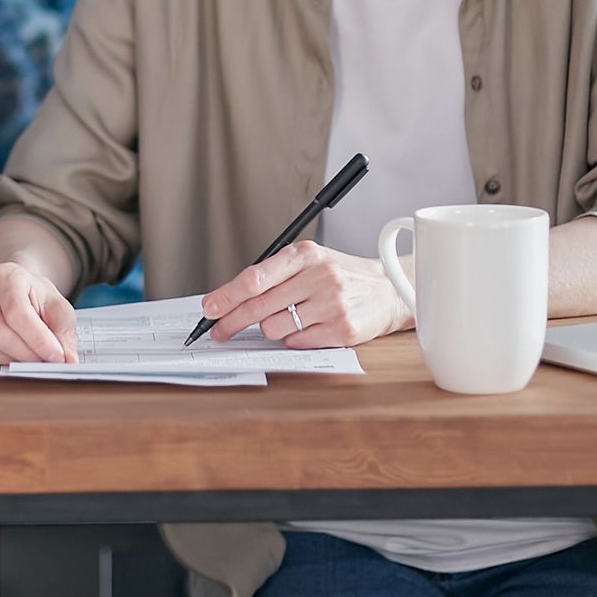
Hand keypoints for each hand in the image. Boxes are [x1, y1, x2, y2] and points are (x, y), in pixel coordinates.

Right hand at [0, 261, 79, 362]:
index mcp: (6, 275)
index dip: (39, 340)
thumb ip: (64, 332)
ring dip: (12, 360)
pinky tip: (11, 355)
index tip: (58, 358)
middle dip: (28, 355)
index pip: (18, 313)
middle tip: (46, 363)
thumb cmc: (35, 297)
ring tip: (30, 359)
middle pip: (0, 334)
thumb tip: (68, 360)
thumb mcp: (58, 307)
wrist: (13, 288)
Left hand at [198, 240, 412, 347]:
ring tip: (290, 317)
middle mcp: (319, 277)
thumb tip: (229, 298)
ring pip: (275, 327)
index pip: (255, 278)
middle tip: (219, 330)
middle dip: (232, 321)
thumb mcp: (308, 261)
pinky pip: (297, 342)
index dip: (227, 296)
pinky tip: (308, 327)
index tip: (209, 308)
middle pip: (259, 306)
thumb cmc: (340, 275)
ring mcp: (332, 304)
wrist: (387, 290)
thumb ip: (274, 275)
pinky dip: (294, 338)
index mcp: (305, 254)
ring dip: (272, 328)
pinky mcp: (343, 330)